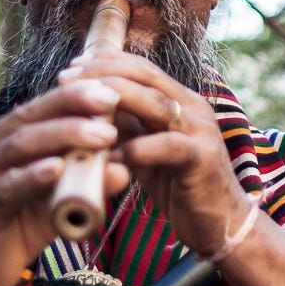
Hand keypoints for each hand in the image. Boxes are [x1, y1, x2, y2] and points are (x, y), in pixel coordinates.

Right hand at [0, 79, 128, 285]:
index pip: (38, 108)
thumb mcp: (56, 202)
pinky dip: (33, 177)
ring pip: (21, 146)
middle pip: (29, 118)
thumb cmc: (15, 230)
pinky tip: (57, 169)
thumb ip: (84, 185)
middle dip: (72, 106)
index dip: (73, 95)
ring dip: (63, 137)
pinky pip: (7, 188)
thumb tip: (125, 168)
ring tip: (102, 135)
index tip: (111, 89)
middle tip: (112, 101)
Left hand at [57, 50, 250, 256]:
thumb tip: (87, 107)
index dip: (106, 62)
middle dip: (102, 75)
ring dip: (113, 102)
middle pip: (145, 76)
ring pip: (155, 104)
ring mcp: (201, 131)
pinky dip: (136, 149)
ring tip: (80, 110)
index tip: (72, 66)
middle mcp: (193, 107)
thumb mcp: (146, 149)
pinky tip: (109, 156)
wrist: (219, 222)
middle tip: (65, 81)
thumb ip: (125, 126)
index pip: (141, 67)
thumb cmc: (178, 185)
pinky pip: (167, 146)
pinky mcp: (203, 160)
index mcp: (180, 100)